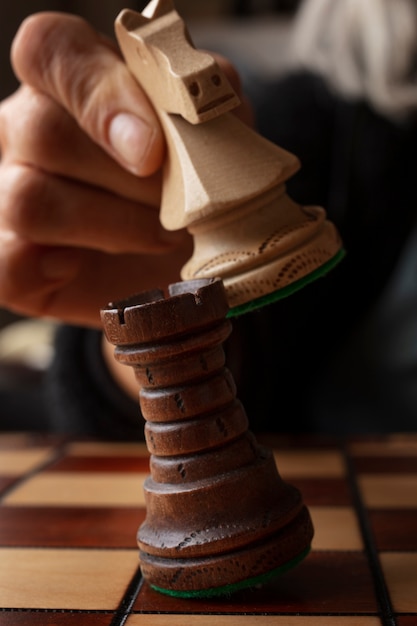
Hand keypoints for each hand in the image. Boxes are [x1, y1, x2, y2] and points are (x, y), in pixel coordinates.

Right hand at [0, 12, 251, 328]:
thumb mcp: (212, 139)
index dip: (100, 95)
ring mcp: (9, 188)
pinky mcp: (10, 255)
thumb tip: (176, 113)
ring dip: (112, 229)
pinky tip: (91, 267)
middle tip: (179, 207)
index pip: (50, 48)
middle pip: (43, 132)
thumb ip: (196, 111)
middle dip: (129, 183)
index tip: (152, 153)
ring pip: (29, 201)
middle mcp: (26, 128)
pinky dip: (56, 272)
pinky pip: (7, 264)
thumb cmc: (195, 190)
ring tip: (160, 238)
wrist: (188, 259)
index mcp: (74, 82)